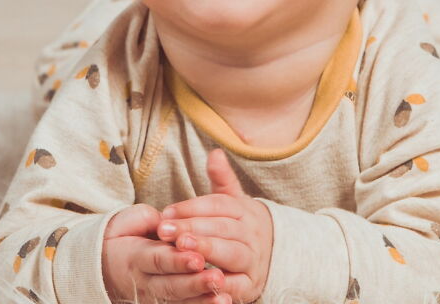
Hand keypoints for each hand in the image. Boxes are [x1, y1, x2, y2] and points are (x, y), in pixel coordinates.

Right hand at [102, 203, 226, 303]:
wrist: (102, 266)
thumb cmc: (122, 237)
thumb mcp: (128, 222)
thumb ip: (149, 220)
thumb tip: (168, 220)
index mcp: (135, 257)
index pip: (158, 260)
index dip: (178, 261)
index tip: (198, 258)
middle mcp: (143, 282)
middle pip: (171, 285)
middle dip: (195, 284)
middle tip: (217, 278)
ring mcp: (152, 297)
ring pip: (178, 301)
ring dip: (202, 300)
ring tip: (224, 297)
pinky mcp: (161, 303)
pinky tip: (222, 303)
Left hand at [157, 149, 273, 303]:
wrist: (272, 256)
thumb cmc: (240, 226)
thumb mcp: (233, 202)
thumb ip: (222, 180)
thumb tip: (215, 153)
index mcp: (245, 211)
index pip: (218, 205)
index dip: (192, 208)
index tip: (167, 212)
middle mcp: (252, 234)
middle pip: (223, 228)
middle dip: (193, 228)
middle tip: (166, 230)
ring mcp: (254, 260)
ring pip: (231, 253)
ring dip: (207, 250)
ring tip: (182, 248)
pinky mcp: (251, 285)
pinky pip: (237, 286)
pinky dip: (220, 284)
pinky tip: (200, 280)